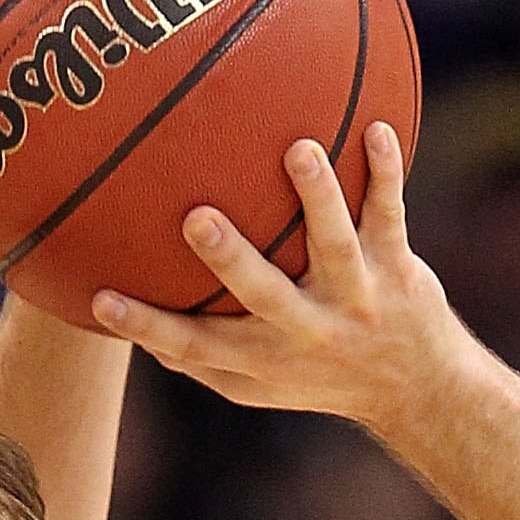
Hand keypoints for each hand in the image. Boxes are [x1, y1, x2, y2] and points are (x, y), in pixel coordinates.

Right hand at [93, 126, 467, 439]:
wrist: (418, 390)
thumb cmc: (320, 376)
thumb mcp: (257, 382)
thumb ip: (199, 356)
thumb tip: (124, 322)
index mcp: (263, 356)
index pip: (195, 345)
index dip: (146, 327)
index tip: (101, 299)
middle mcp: (306, 330)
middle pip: (262, 294)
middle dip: (230, 258)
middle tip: (198, 220)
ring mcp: (353, 297)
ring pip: (332, 242)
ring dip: (317, 197)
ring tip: (299, 151)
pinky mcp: (395, 267)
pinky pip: (389, 213)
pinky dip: (386, 173)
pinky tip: (378, 130)